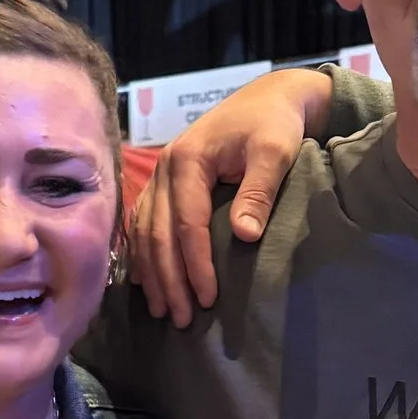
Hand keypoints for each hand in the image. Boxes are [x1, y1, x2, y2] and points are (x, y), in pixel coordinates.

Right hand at [130, 69, 332, 324]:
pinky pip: (143, 224)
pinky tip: (146, 282)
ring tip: (163, 310)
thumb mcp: (274, 152)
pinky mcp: (163, 183)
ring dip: (152, 273)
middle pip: (158, 234)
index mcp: (187, 160)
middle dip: (169, 280)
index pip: (186, 223)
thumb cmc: (273, 125)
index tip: (207, 298)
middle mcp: (164, 168)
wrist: (267, 99)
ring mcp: (159, 176)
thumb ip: (258, 192)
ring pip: (144, 232)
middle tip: (181, 319)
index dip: (194, 264)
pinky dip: (143, 254)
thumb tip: (244, 236)